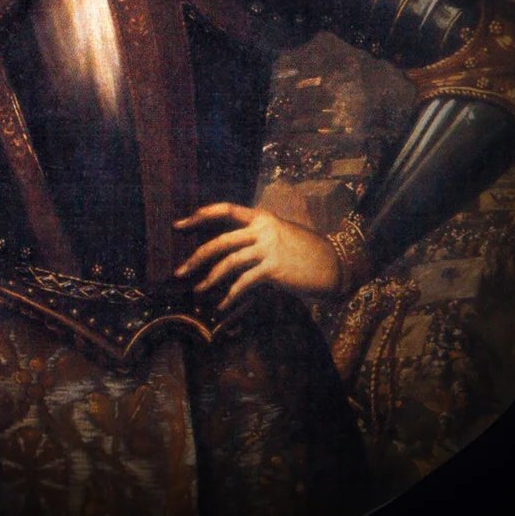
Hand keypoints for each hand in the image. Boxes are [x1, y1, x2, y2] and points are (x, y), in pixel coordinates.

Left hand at [173, 202, 341, 309]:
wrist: (336, 264)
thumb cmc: (308, 251)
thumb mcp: (282, 233)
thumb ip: (258, 235)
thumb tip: (233, 244)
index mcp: (262, 216)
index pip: (226, 209)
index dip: (201, 215)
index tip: (180, 223)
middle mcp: (263, 229)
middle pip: (220, 241)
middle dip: (196, 257)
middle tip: (179, 271)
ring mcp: (268, 248)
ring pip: (228, 263)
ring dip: (209, 279)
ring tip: (196, 291)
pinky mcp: (273, 269)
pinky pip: (244, 283)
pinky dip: (229, 296)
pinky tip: (220, 306)